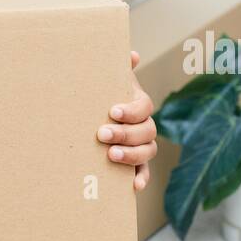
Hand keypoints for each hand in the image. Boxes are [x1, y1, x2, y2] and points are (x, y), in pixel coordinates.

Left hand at [97, 51, 157, 190]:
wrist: (93, 112)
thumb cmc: (100, 95)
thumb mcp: (106, 80)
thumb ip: (117, 67)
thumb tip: (132, 55)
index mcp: (139, 104)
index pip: (144, 107)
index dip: (130, 111)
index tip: (112, 111)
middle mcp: (144, 125)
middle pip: (146, 131)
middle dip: (125, 133)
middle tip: (102, 134)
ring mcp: (142, 145)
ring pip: (148, 151)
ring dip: (132, 155)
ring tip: (111, 155)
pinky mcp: (136, 163)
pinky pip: (144, 172)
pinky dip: (141, 179)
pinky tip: (133, 186)